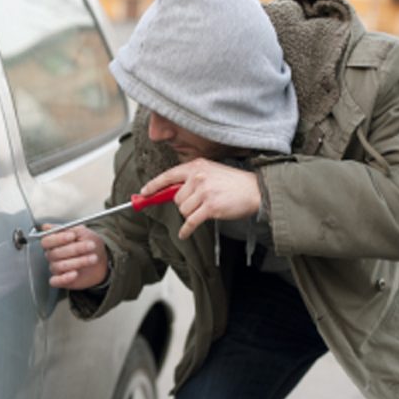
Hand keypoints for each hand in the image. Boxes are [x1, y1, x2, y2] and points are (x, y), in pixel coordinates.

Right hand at [40, 224, 108, 289]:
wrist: (102, 259)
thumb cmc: (89, 244)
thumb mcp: (82, 232)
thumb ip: (67, 228)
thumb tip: (47, 226)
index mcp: (54, 242)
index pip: (47, 241)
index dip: (58, 239)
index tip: (72, 236)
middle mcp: (53, 255)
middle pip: (55, 253)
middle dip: (75, 249)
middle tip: (90, 246)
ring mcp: (56, 267)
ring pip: (59, 266)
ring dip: (78, 262)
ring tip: (92, 258)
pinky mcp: (61, 280)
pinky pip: (55, 281)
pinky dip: (64, 278)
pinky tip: (75, 273)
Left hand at [141, 158, 260, 239]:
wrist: (255, 190)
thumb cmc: (234, 183)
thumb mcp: (211, 172)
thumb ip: (192, 178)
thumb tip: (171, 191)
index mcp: (196, 166)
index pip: (168, 175)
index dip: (154, 185)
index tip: (144, 192)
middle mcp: (198, 176)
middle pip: (175, 198)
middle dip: (184, 204)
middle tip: (199, 204)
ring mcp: (204, 192)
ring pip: (183, 210)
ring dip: (191, 214)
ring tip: (205, 210)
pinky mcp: (210, 207)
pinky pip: (190, 222)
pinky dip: (186, 230)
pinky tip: (184, 233)